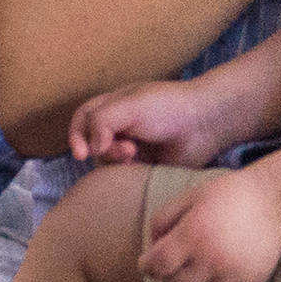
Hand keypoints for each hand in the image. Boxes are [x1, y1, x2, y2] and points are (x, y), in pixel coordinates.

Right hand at [72, 76, 248, 167]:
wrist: (204, 124)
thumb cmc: (168, 106)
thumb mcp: (129, 105)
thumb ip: (102, 121)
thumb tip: (90, 149)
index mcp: (113, 105)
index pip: (82, 118)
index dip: (76, 134)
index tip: (81, 153)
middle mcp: (119, 126)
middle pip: (92, 143)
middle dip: (104, 149)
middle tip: (126, 150)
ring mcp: (132, 147)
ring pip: (107, 161)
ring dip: (116, 160)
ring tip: (135, 155)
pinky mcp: (144, 166)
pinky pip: (125, 175)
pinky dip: (127, 173)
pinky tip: (142, 167)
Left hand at [141, 169, 280, 281]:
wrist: (276, 197)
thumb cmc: (229, 193)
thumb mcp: (191, 196)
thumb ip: (164, 218)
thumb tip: (152, 246)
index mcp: (193, 234)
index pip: (158, 265)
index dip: (147, 266)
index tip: (148, 263)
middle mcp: (212, 258)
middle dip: (169, 279)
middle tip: (173, 269)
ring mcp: (234, 274)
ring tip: (194, 281)